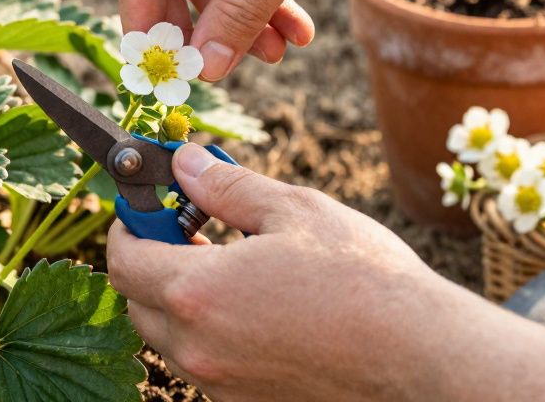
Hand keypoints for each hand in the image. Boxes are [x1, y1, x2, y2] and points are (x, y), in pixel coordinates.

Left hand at [106, 142, 450, 400]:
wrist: (422, 358)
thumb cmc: (365, 280)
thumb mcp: (295, 211)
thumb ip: (228, 188)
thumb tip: (187, 164)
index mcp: (198, 292)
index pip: (122, 259)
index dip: (129, 226)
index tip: (148, 206)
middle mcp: (198, 348)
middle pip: (137, 302)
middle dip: (152, 261)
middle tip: (193, 231)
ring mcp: (221, 385)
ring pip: (170, 338)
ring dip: (181, 301)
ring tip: (234, 270)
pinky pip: (206, 367)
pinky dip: (213, 336)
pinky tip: (260, 311)